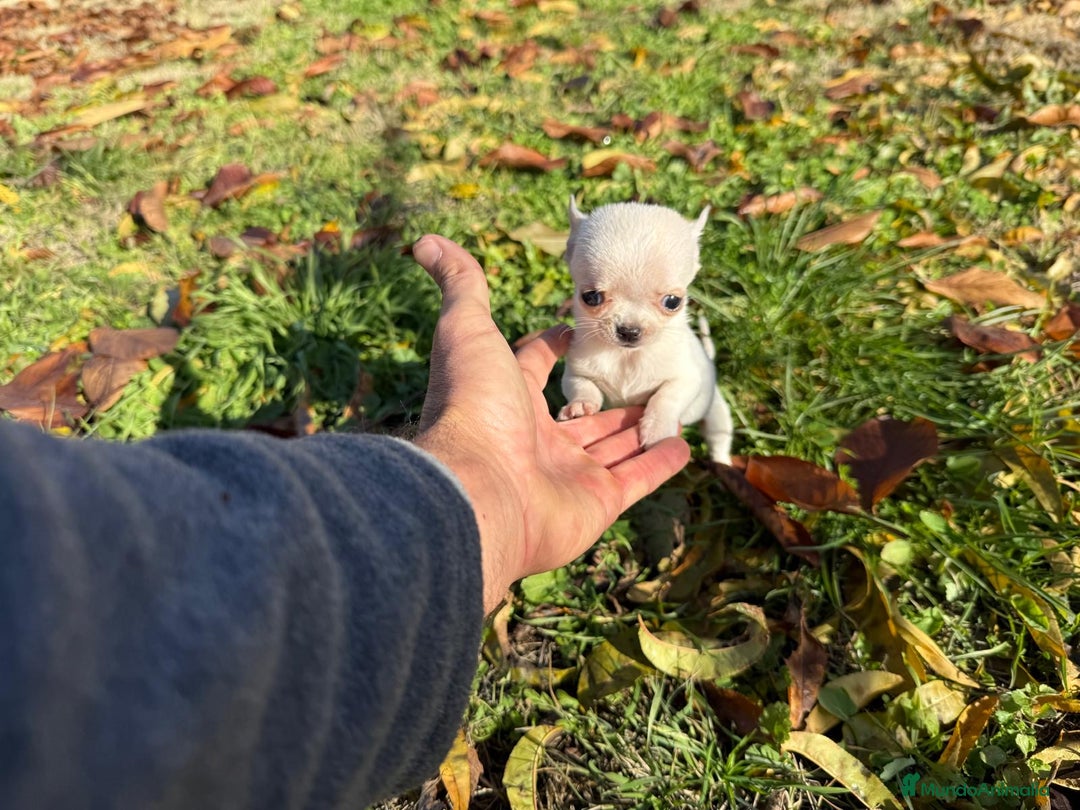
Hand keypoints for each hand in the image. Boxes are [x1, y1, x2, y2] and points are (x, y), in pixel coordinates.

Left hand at [411, 235, 690, 613]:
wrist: (478, 488)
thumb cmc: (473, 404)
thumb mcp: (467, 329)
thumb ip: (460, 285)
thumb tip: (425, 242)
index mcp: (507, 401)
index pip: (534, 371)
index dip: (555, 348)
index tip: (579, 331)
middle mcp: (537, 442)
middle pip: (583, 417)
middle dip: (610, 400)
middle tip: (641, 377)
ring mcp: (568, 477)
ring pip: (613, 447)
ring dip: (640, 429)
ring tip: (669, 408)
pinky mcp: (597, 504)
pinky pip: (637, 479)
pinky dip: (659, 463)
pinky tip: (682, 446)